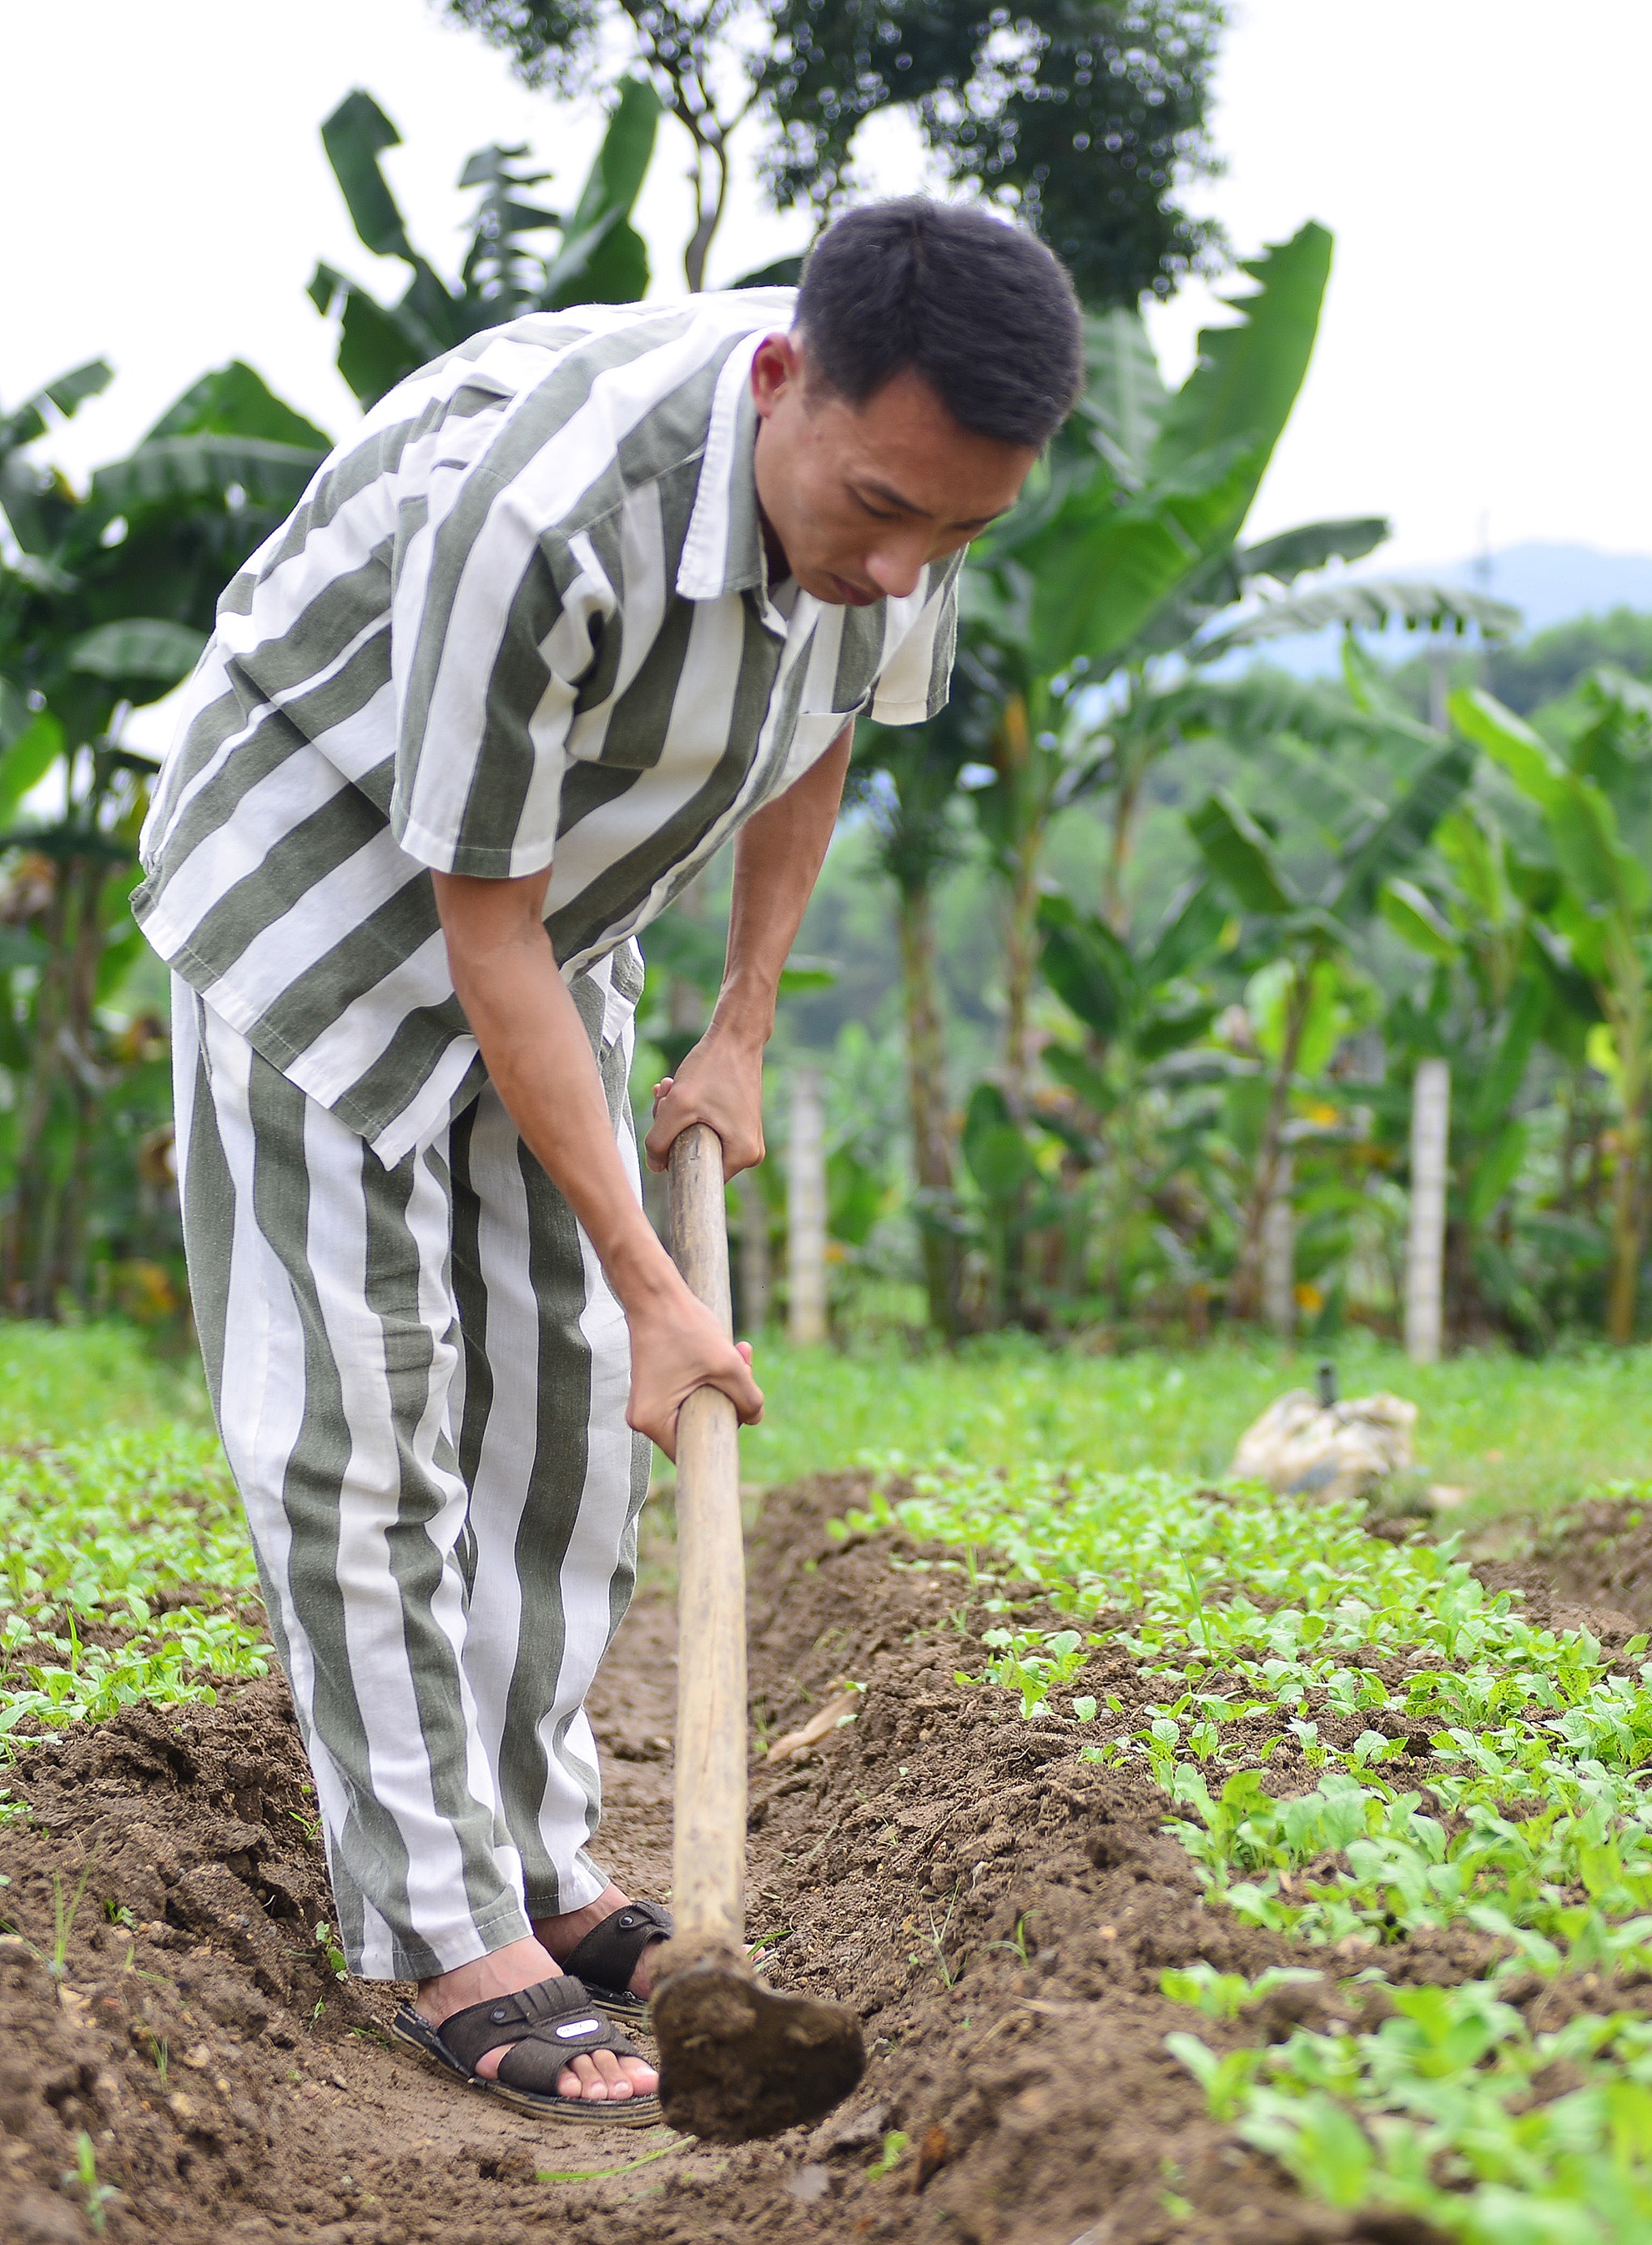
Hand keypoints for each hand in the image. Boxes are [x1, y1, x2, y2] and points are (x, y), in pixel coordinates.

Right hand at [625, 1278, 764, 1459]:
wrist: (654, 1292)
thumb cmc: (684, 1327)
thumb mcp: (727, 1366)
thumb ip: (748, 1398)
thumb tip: (756, 1419)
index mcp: (653, 1421)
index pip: (693, 1451)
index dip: (723, 1436)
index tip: (742, 1414)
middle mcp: (644, 1418)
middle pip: (697, 1428)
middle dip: (730, 1400)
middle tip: (746, 1367)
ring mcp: (648, 1403)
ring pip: (698, 1407)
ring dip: (724, 1384)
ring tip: (741, 1351)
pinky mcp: (655, 1387)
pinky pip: (689, 1393)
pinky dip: (710, 1377)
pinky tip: (729, 1350)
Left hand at [644, 1027, 764, 1176]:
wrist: (736, 1036)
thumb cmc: (712, 1068)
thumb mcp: (677, 1106)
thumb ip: (658, 1140)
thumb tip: (655, 1166)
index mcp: (743, 1156)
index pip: (699, 1176)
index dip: (674, 1160)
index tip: (665, 1132)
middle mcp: (750, 1152)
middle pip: (697, 1156)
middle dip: (672, 1131)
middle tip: (663, 1100)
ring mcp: (745, 1137)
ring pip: (697, 1139)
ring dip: (675, 1117)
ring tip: (669, 1088)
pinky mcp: (739, 1123)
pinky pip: (705, 1127)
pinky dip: (687, 1110)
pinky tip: (676, 1088)